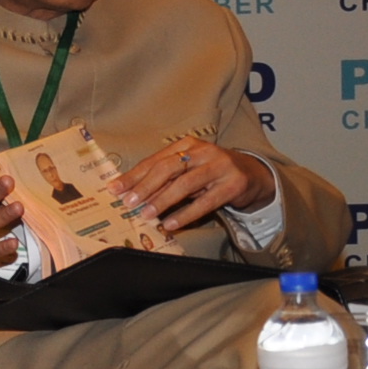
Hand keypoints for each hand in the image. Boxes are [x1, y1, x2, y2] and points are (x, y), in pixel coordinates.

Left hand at [114, 138, 273, 231]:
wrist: (252, 175)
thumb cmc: (210, 173)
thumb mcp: (187, 171)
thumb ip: (164, 179)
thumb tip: (131, 193)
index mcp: (187, 145)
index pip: (155, 160)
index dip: (133, 176)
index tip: (115, 189)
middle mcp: (203, 151)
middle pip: (168, 168)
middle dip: (145, 186)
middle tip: (129, 203)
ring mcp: (220, 166)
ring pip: (185, 184)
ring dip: (163, 201)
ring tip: (147, 215)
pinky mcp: (233, 184)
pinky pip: (206, 202)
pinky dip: (186, 214)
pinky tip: (171, 223)